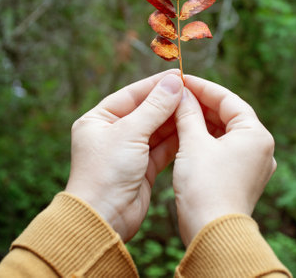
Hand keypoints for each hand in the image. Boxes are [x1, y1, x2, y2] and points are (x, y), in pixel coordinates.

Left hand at [65, 71, 182, 241]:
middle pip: (146, 110)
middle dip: (168, 102)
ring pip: (156, 129)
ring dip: (174, 119)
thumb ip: (155, 106)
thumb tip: (174, 82)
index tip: (179, 75)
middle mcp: (112, 133)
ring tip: (196, 107)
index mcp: (99, 119)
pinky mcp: (142, 167)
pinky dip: (176, 138)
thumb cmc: (106, 173)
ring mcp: (128, 151)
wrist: (103, 220)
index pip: (132, 94)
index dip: (156, 84)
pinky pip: (162, 147)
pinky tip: (192, 128)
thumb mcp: (130, 133)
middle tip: (193, 90)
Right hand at [173, 75, 276, 245]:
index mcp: (256, 134)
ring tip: (179, 111)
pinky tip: (187, 133)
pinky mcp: (242, 177)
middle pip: (228, 115)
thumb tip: (181, 93)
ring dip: (202, 121)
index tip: (182, 79)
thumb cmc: (206, 187)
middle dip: (202, 104)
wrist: (213, 235)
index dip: (203, 87)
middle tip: (178, 95)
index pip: (229, 100)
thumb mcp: (193, 143)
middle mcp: (260, 147)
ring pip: (225, 132)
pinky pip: (224, 149)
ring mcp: (253, 164)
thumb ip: (188, 113)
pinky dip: (206, 139)